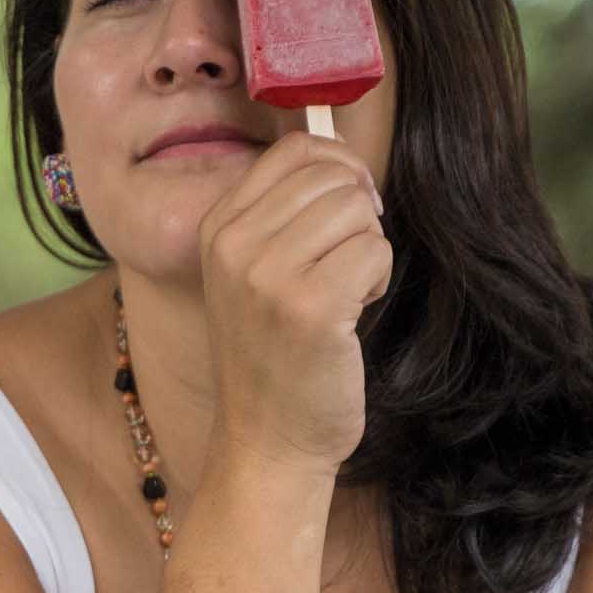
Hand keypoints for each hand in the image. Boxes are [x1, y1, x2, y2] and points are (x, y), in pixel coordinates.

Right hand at [199, 128, 392, 475]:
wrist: (269, 442)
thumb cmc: (277, 357)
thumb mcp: (254, 274)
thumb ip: (284, 214)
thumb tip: (341, 152)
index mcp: (217, 227)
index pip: (294, 150)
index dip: (339, 166)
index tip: (350, 207)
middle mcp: (234, 244)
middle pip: (332, 176)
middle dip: (357, 216)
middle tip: (345, 266)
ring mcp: (267, 275)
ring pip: (357, 210)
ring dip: (366, 250)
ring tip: (343, 293)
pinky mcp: (309, 307)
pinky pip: (374, 250)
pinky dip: (375, 280)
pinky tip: (351, 315)